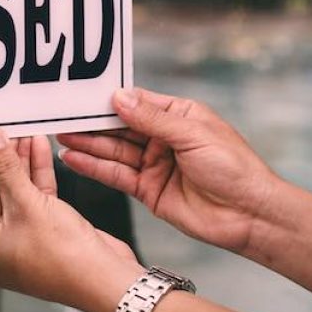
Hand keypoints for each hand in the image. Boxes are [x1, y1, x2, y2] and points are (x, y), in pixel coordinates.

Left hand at [0, 128, 143, 311]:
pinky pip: (37, 192)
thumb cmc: (66, 262)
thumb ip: (6, 170)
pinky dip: (38, 170)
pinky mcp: (48, 226)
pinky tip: (39, 148)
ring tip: (23, 131)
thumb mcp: (29, 206)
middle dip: (2, 156)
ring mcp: (26, 232)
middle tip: (5, 128)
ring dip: (21, 159)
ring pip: (18, 187)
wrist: (107, 278)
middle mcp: (3, 238)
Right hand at [57, 87, 277, 254]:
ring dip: (88, 145)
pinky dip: (94, 167)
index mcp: (179, 116)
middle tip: (62, 118)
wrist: (250, 215)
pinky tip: (74, 159)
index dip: (110, 101)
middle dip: (92, 124)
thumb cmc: (234, 168)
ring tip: (61, 137)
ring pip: (114, 151)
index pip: (137, 103)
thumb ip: (152, 119)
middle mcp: (163, 138)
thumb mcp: (192, 134)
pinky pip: (116, 175)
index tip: (82, 97)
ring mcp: (154, 165)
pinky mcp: (148, 190)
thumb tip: (119, 98)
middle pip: (120, 127)